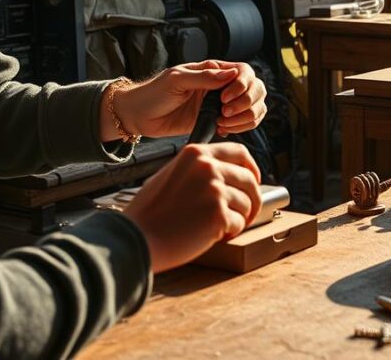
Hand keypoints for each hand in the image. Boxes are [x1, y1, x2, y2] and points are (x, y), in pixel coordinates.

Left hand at [103, 60, 267, 141]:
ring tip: (223, 122)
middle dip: (247, 102)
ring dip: (246, 116)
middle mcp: (223, 86)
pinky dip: (241, 127)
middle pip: (256, 88)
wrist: (140, 116)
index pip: (244, 71)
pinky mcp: (219, 120)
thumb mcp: (176, 79)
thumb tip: (231, 74)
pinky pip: (244, 122)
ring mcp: (223, 104)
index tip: (225, 97)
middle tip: (225, 112)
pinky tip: (223, 129)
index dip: (242, 84)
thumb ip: (204, 77)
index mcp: (214, 70)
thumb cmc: (154, 93)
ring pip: (255, 106)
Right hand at [124, 143, 262, 272]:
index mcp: (196, 153)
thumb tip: (227, 172)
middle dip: (252, 199)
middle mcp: (208, 167)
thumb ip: (198, 169)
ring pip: (247, 203)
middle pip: (249, 180)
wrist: (136, 238)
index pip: (240, 153)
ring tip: (220, 228)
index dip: (252, 168)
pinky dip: (230, 232)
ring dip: (239, 218)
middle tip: (245, 215)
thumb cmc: (151, 213)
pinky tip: (214, 236)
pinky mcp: (218, 213)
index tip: (254, 181)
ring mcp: (214, 189)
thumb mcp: (171, 175)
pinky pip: (238, 223)